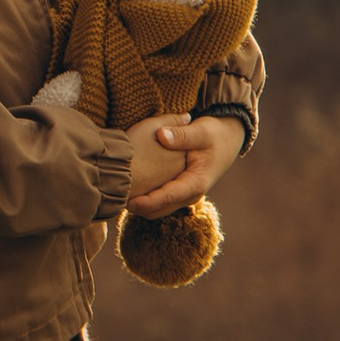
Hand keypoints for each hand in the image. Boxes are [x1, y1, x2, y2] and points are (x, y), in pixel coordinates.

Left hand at [123, 114, 242, 215]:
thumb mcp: (202, 130)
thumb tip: (162, 136)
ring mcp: (183, 197)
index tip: (128, 201)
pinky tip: (125, 187)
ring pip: (155, 210)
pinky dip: (142, 199)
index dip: (147, 202)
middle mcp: (189, 195)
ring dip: (136, 204)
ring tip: (114, 193)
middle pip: (157, 210)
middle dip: (136, 207)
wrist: (227, 141)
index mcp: (196, 183)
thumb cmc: (214, 134)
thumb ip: (183, 134)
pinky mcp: (176, 193)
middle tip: (112, 196)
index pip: (168, 197)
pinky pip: (156, 203)